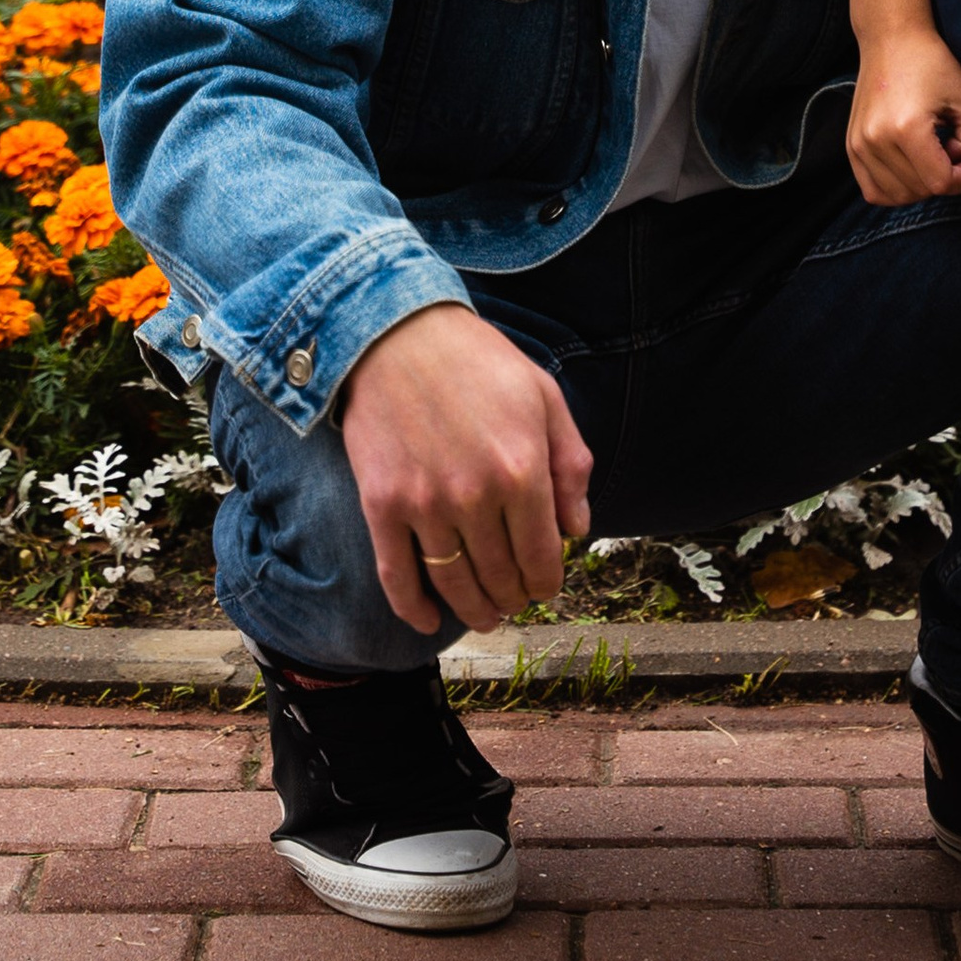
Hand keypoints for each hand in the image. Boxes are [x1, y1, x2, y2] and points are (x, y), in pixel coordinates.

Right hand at [340, 302, 593, 636]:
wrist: (396, 335)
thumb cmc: (478, 362)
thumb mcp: (544, 396)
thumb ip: (570, 462)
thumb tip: (577, 528)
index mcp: (523, 468)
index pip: (542, 555)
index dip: (547, 580)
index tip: (544, 586)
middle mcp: (476, 495)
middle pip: (501, 576)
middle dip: (514, 596)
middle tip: (515, 598)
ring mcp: (425, 505)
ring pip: (455, 584)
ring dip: (475, 610)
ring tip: (485, 614)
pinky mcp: (382, 506)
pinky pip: (398, 576)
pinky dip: (413, 610)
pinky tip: (427, 624)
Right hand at [848, 25, 960, 205]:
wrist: (891, 39)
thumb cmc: (932, 64)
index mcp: (905, 128)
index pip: (938, 183)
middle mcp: (875, 139)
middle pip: (918, 191)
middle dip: (943, 180)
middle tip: (953, 152)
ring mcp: (858, 144)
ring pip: (895, 196)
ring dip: (920, 187)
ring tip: (931, 158)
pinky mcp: (851, 146)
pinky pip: (872, 191)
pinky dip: (894, 189)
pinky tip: (911, 169)